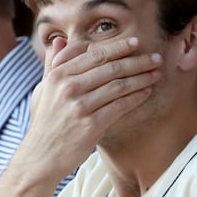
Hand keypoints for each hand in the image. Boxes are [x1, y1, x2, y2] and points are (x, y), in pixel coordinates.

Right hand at [17, 35, 162, 182]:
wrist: (40, 156)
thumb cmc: (45, 122)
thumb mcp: (42, 89)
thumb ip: (51, 63)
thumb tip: (59, 40)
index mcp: (58, 75)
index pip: (94, 55)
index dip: (119, 47)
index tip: (136, 43)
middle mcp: (68, 87)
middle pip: (111, 68)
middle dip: (137, 61)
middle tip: (156, 58)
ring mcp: (80, 107)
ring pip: (118, 86)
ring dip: (141, 78)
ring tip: (155, 74)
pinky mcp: (91, 126)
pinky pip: (120, 106)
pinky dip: (135, 98)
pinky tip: (146, 92)